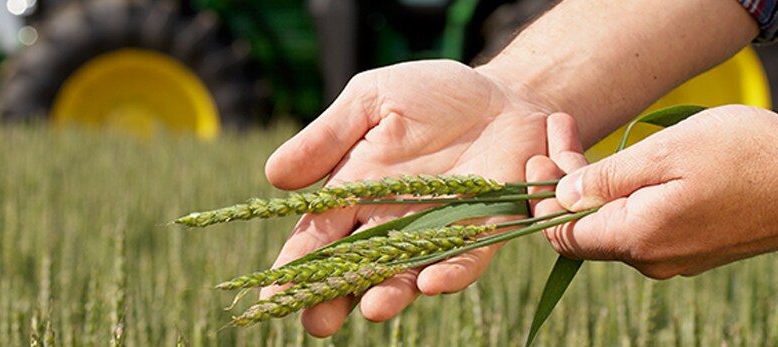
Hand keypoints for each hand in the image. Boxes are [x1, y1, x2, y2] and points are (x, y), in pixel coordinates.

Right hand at [263, 60, 554, 335]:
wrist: (504, 95)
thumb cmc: (431, 96)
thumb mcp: (371, 99)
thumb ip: (328, 136)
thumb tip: (273, 176)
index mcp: (355, 194)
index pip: (317, 237)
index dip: (295, 267)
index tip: (274, 295)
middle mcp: (391, 223)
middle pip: (356, 268)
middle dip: (336, 296)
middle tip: (317, 324)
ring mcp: (437, 232)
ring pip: (408, 273)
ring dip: (390, 294)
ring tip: (373, 309)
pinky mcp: (484, 230)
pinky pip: (465, 258)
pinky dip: (449, 273)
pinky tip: (430, 284)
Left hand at [529, 106, 777, 278]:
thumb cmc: (748, 156)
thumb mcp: (665, 152)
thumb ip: (606, 180)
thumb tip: (560, 197)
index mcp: (639, 240)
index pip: (563, 235)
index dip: (541, 195)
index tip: (539, 152)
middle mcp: (654, 261)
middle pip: (586, 229)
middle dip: (564, 181)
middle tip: (560, 132)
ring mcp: (679, 259)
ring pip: (616, 226)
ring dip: (596, 186)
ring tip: (586, 140)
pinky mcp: (699, 249)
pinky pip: (646, 226)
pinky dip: (628, 196)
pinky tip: (630, 164)